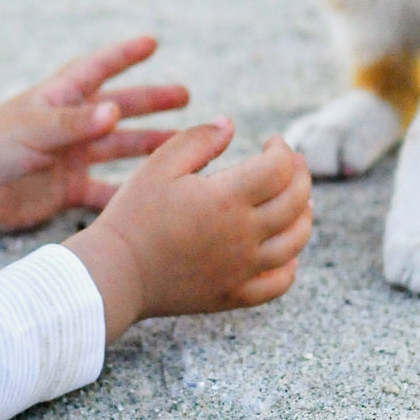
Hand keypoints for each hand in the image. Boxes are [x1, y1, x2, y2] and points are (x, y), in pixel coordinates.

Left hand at [0, 36, 187, 258]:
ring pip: (118, 148)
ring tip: (182, 142)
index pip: (97, 69)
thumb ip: (76, 123)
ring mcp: (69, 157)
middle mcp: (68, 125)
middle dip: (151, 101)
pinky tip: (154, 193)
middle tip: (186, 96)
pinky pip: (105, 190)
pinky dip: (128, 192)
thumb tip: (116, 111)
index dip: (124, 54)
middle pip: (118, 108)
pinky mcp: (66, 189)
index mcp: (58, 99)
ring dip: (148, 144)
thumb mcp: (34, 129)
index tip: (153, 42)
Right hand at [66, 121, 312, 340]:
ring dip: (304, 216)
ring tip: (299, 202)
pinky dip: (290, 265)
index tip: (272, 142)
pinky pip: (279, 283)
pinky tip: (284, 251)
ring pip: (296, 242)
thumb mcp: (158, 165)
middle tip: (293, 164)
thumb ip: (198, 140)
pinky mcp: (234, 294)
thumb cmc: (133, 216)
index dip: (284, 149)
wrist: (115, 273)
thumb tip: (230, 125)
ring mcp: (242, 269)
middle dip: (301, 176)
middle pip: (297, 202)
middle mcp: (244, 235)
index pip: (280, 168)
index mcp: (227, 198)